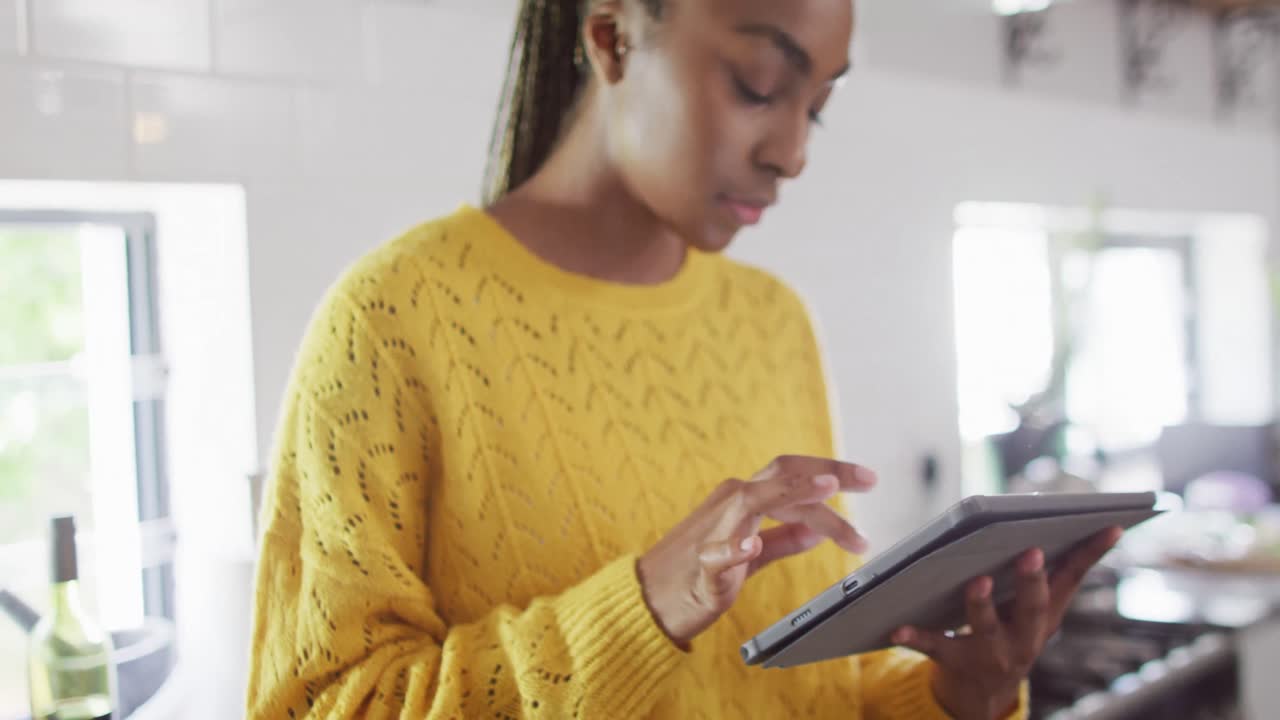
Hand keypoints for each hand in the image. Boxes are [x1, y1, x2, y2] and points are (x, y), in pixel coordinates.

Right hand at [637, 455, 876, 646]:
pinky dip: (734, 547)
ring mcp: (712, 531)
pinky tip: (751, 546)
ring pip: (755, 500)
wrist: (646, 602)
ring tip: (827, 492)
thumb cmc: (694, 575)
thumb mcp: (748, 554)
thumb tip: (817, 531)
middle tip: (868, 481)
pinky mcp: (700, 567)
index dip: (831, 472)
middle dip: (826, 474)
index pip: (792, 474)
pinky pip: (716, 553)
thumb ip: (781, 540)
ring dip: (794, 495)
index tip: (868, 479)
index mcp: (742, 500)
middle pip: (782, 475)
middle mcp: (729, 504)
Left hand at [892, 527, 1123, 719]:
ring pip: (987, 627)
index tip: (1109, 525)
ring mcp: (992, 653)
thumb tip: (1063, 520)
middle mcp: (1025, 638)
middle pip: (1032, 607)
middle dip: (1032, 580)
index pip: (1074, 578)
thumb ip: (1047, 574)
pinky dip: (915, 637)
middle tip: (1031, 552)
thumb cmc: (1008, 632)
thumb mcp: (1034, 611)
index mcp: (1045, 616)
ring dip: (983, 604)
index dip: (1093, 552)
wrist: (982, 693)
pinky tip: (897, 627)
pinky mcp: (956, 663)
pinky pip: (934, 647)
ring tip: (976, 582)